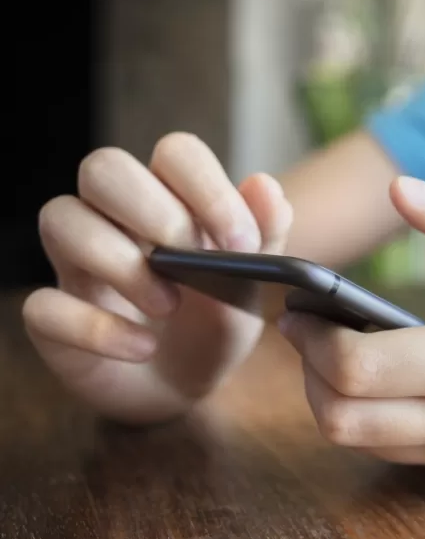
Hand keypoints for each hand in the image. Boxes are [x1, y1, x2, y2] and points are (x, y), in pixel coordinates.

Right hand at [22, 133, 292, 423]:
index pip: (175, 153)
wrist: (191, 385)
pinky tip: (141, 348)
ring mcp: (76, 264)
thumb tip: (264, 185)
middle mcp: (114, 218)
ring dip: (121, 263)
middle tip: (195, 261)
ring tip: (169, 306)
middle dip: (154, 210)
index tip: (242, 241)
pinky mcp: (52, 317)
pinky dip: (96, 329)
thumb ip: (266, 235)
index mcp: (169, 198)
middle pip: (104, 168)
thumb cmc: (216, 318)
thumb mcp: (252, 284)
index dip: (207, 186)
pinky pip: (43, 305)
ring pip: (61, 219)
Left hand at [279, 177, 424, 497]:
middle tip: (312, 337)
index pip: (356, 368)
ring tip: (354, 357)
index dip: (312, 339)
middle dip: (309, 378)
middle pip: (341, 421)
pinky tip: (416, 388)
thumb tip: (402, 190)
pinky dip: (392, 425)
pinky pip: (412, 458)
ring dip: (342, 403)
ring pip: (367, 445)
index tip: (301, 310)